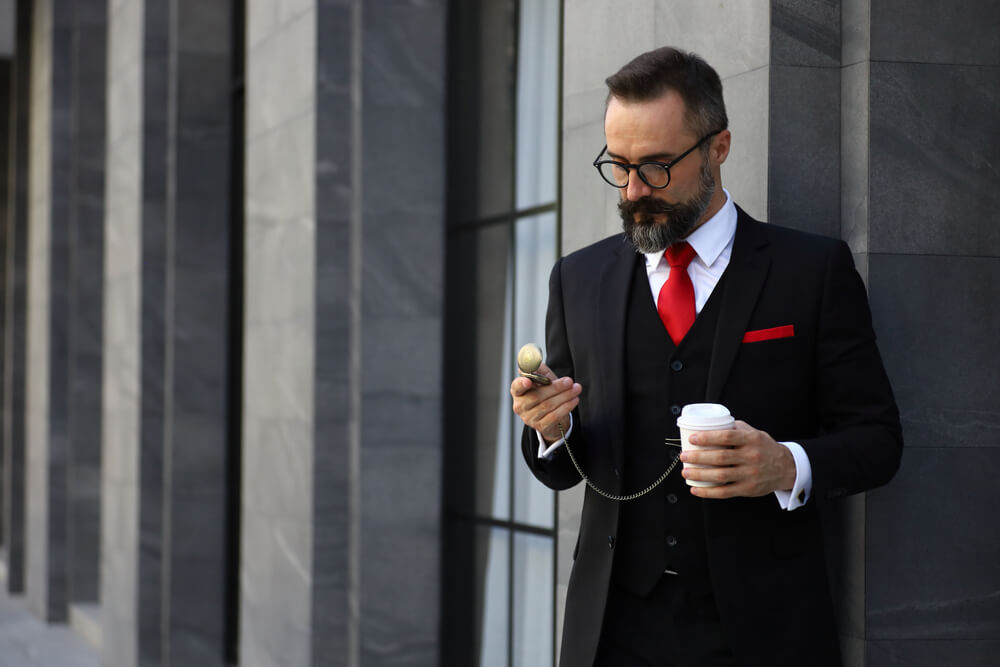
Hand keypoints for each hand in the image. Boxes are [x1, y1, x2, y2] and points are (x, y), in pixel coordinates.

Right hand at [510, 363, 581, 443]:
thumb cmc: (547, 394)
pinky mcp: (541, 426)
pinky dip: (566, 407)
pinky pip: (554, 416)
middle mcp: (520, 406)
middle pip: (537, 396)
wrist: (554, 418)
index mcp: (518, 392)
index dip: (521, 383)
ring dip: (565, 396)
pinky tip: (574, 400)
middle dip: (555, 387)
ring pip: (548, 405)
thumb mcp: (543, 379)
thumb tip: (535, 360)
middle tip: (569, 381)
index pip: (516, 387)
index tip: (529, 381)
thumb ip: (539, 369)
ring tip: (576, 389)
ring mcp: (529, 418)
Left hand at [679, 421, 795, 498]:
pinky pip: (725, 492)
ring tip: (685, 472)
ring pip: (720, 475)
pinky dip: (708, 492)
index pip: (727, 437)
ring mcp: (750, 474)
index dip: (708, 437)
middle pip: (720, 457)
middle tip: (684, 456)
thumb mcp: (754, 433)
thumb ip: (735, 428)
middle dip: (698, 457)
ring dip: (699, 475)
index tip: (692, 438)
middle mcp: (751, 457)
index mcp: (751, 440)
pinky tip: (695, 489)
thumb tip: (710, 424)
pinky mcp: (748, 489)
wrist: (787, 468)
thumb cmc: (764, 448)